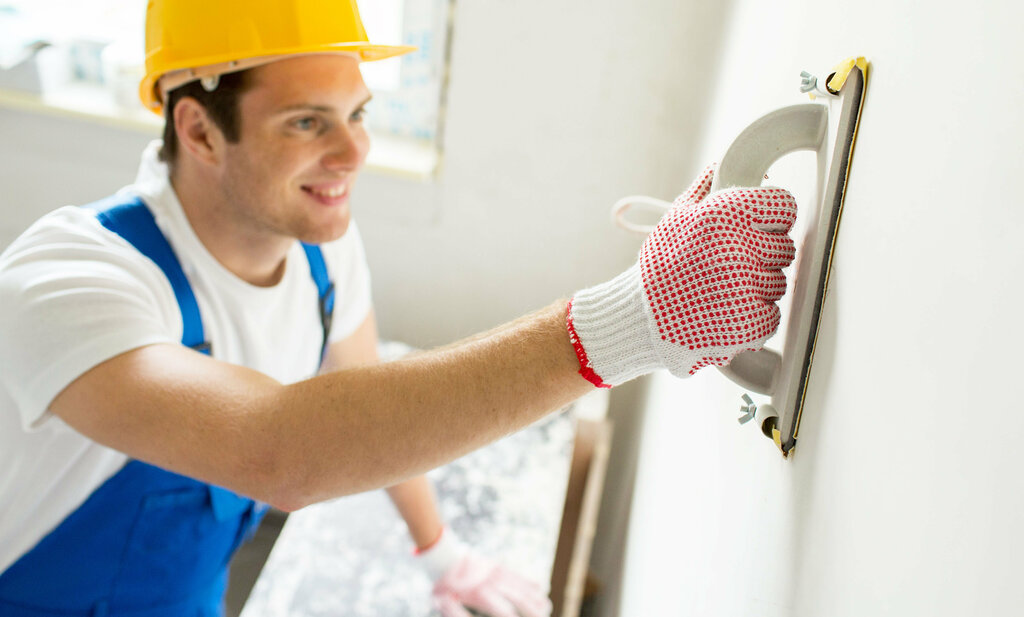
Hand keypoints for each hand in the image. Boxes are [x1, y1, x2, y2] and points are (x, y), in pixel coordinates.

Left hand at [416, 527, 551, 616]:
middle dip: (531, 611)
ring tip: (546, 609)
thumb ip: (456, 613)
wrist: (444, 556)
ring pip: (522, 586)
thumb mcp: (442, 602)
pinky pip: (518, 575)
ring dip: (536, 598)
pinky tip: (541, 591)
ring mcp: (498, 573)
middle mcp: (492, 581)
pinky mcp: (499, 567)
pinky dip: (530, 583)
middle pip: (519, 598)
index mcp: (479, 592)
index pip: (503, 609)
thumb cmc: (442, 585)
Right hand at [567, 164, 796, 386]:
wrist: (640, 317)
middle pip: (784, 247)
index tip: (762, 229)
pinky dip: (754, 317)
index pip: (784, 206)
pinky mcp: (749, 320)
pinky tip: (726, 311)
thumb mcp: (677, 217)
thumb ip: (707, 189)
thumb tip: (724, 166)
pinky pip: (772, 314)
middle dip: (763, 256)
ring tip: (722, 290)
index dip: (773, 219)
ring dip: (757, 288)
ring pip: (778, 282)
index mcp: (724, 215)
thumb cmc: (660, 266)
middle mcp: (738, 248)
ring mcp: (746, 287)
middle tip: (732, 265)